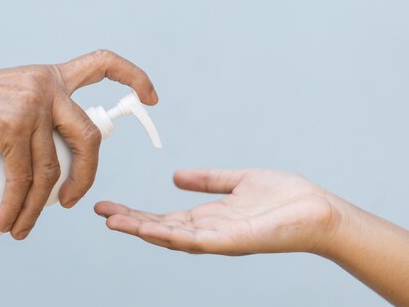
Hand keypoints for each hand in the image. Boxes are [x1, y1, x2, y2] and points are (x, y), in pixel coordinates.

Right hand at [0, 50, 157, 239]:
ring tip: (24, 228)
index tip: (151, 97)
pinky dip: (18, 207)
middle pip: (90, 137)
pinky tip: (8, 223)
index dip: (133, 77)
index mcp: (51, 77)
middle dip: (87, 176)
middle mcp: (47, 86)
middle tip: (70, 202)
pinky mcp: (11, 126)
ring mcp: (31, 105)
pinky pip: (25, 177)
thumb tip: (45, 172)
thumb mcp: (8, 106)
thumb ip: (32, 126)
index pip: (101, 64)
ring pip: (52, 169)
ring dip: (39, 208)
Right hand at [95, 169, 342, 254]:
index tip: (109, 206)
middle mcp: (208, 232)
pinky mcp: (234, 241)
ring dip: (142, 230)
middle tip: (100, 212)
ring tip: (114, 222)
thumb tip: (176, 177)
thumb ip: (209, 181)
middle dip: (130, 222)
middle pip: (161, 229)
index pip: (164, 218)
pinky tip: (150, 230)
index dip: (136, 213)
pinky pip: (198, 241)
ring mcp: (219, 239)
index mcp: (208, 218)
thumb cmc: (284, 198)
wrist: (319, 211)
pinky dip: (171, 237)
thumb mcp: (237, 182)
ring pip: (173, 237)